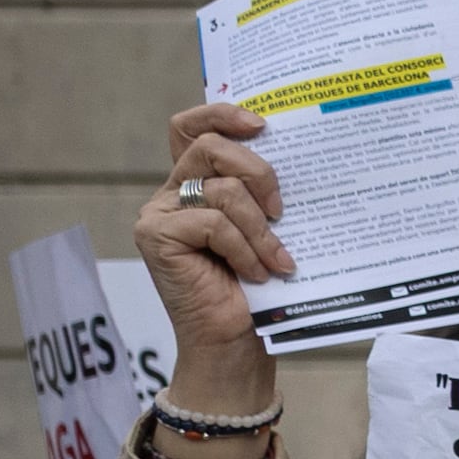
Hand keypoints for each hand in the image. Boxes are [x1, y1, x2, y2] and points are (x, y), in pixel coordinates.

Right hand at [136, 103, 290, 418]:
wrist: (236, 344)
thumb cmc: (259, 289)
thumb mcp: (269, 230)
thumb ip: (265, 194)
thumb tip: (303, 157)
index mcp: (197, 183)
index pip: (193, 127)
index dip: (222, 113)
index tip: (262, 124)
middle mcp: (172, 192)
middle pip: (210, 147)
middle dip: (257, 171)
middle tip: (282, 210)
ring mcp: (158, 213)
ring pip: (220, 189)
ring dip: (260, 228)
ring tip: (278, 260)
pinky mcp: (155, 236)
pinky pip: (211, 222)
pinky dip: (244, 247)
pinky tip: (257, 273)